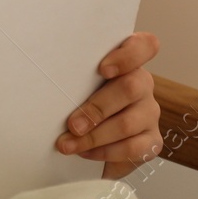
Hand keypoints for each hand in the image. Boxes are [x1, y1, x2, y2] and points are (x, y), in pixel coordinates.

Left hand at [55, 31, 162, 180]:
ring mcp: (149, 112)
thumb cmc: (78, 102)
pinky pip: (133, 148)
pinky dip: (104, 152)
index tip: (103, 69)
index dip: (128, 55)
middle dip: (97, 108)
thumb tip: (45, 82)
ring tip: (68, 144)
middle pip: (131, 87)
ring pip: (128, 123)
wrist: (90, 141)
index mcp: (127, 63)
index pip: (145, 46)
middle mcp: (142, 84)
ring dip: (94, 136)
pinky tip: (85, 152)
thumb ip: (73, 78)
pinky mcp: (152, 140)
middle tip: (72, 124)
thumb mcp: (76, 85)